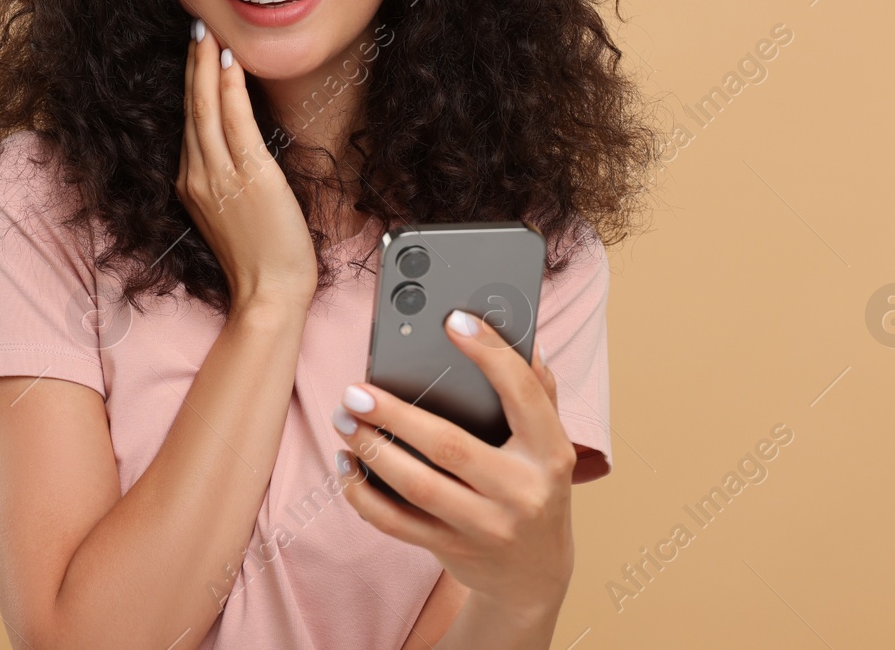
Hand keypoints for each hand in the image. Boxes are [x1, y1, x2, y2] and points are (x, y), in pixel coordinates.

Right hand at [176, 18, 317, 318]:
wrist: (269, 292)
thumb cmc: (260, 260)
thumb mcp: (232, 214)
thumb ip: (226, 182)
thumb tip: (238, 153)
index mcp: (190, 184)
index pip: (190, 124)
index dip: (192, 86)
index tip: (196, 56)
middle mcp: (197, 175)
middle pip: (191, 109)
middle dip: (193, 66)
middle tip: (196, 29)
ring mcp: (219, 175)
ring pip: (206, 109)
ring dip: (207, 67)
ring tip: (208, 35)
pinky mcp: (248, 176)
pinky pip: (234, 122)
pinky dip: (229, 90)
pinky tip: (229, 63)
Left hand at [331, 310, 575, 618]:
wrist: (535, 575)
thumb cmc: (535, 487)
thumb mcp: (550, 443)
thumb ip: (539, 391)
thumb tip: (521, 336)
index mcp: (550, 452)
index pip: (523, 394)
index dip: (490, 354)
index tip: (453, 320)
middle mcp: (522, 491)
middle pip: (449, 446)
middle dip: (395, 414)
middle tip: (356, 390)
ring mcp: (486, 526)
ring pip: (417, 485)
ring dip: (371, 450)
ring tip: (344, 419)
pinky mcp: (452, 550)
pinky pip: (397, 523)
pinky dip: (364, 495)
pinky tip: (346, 466)